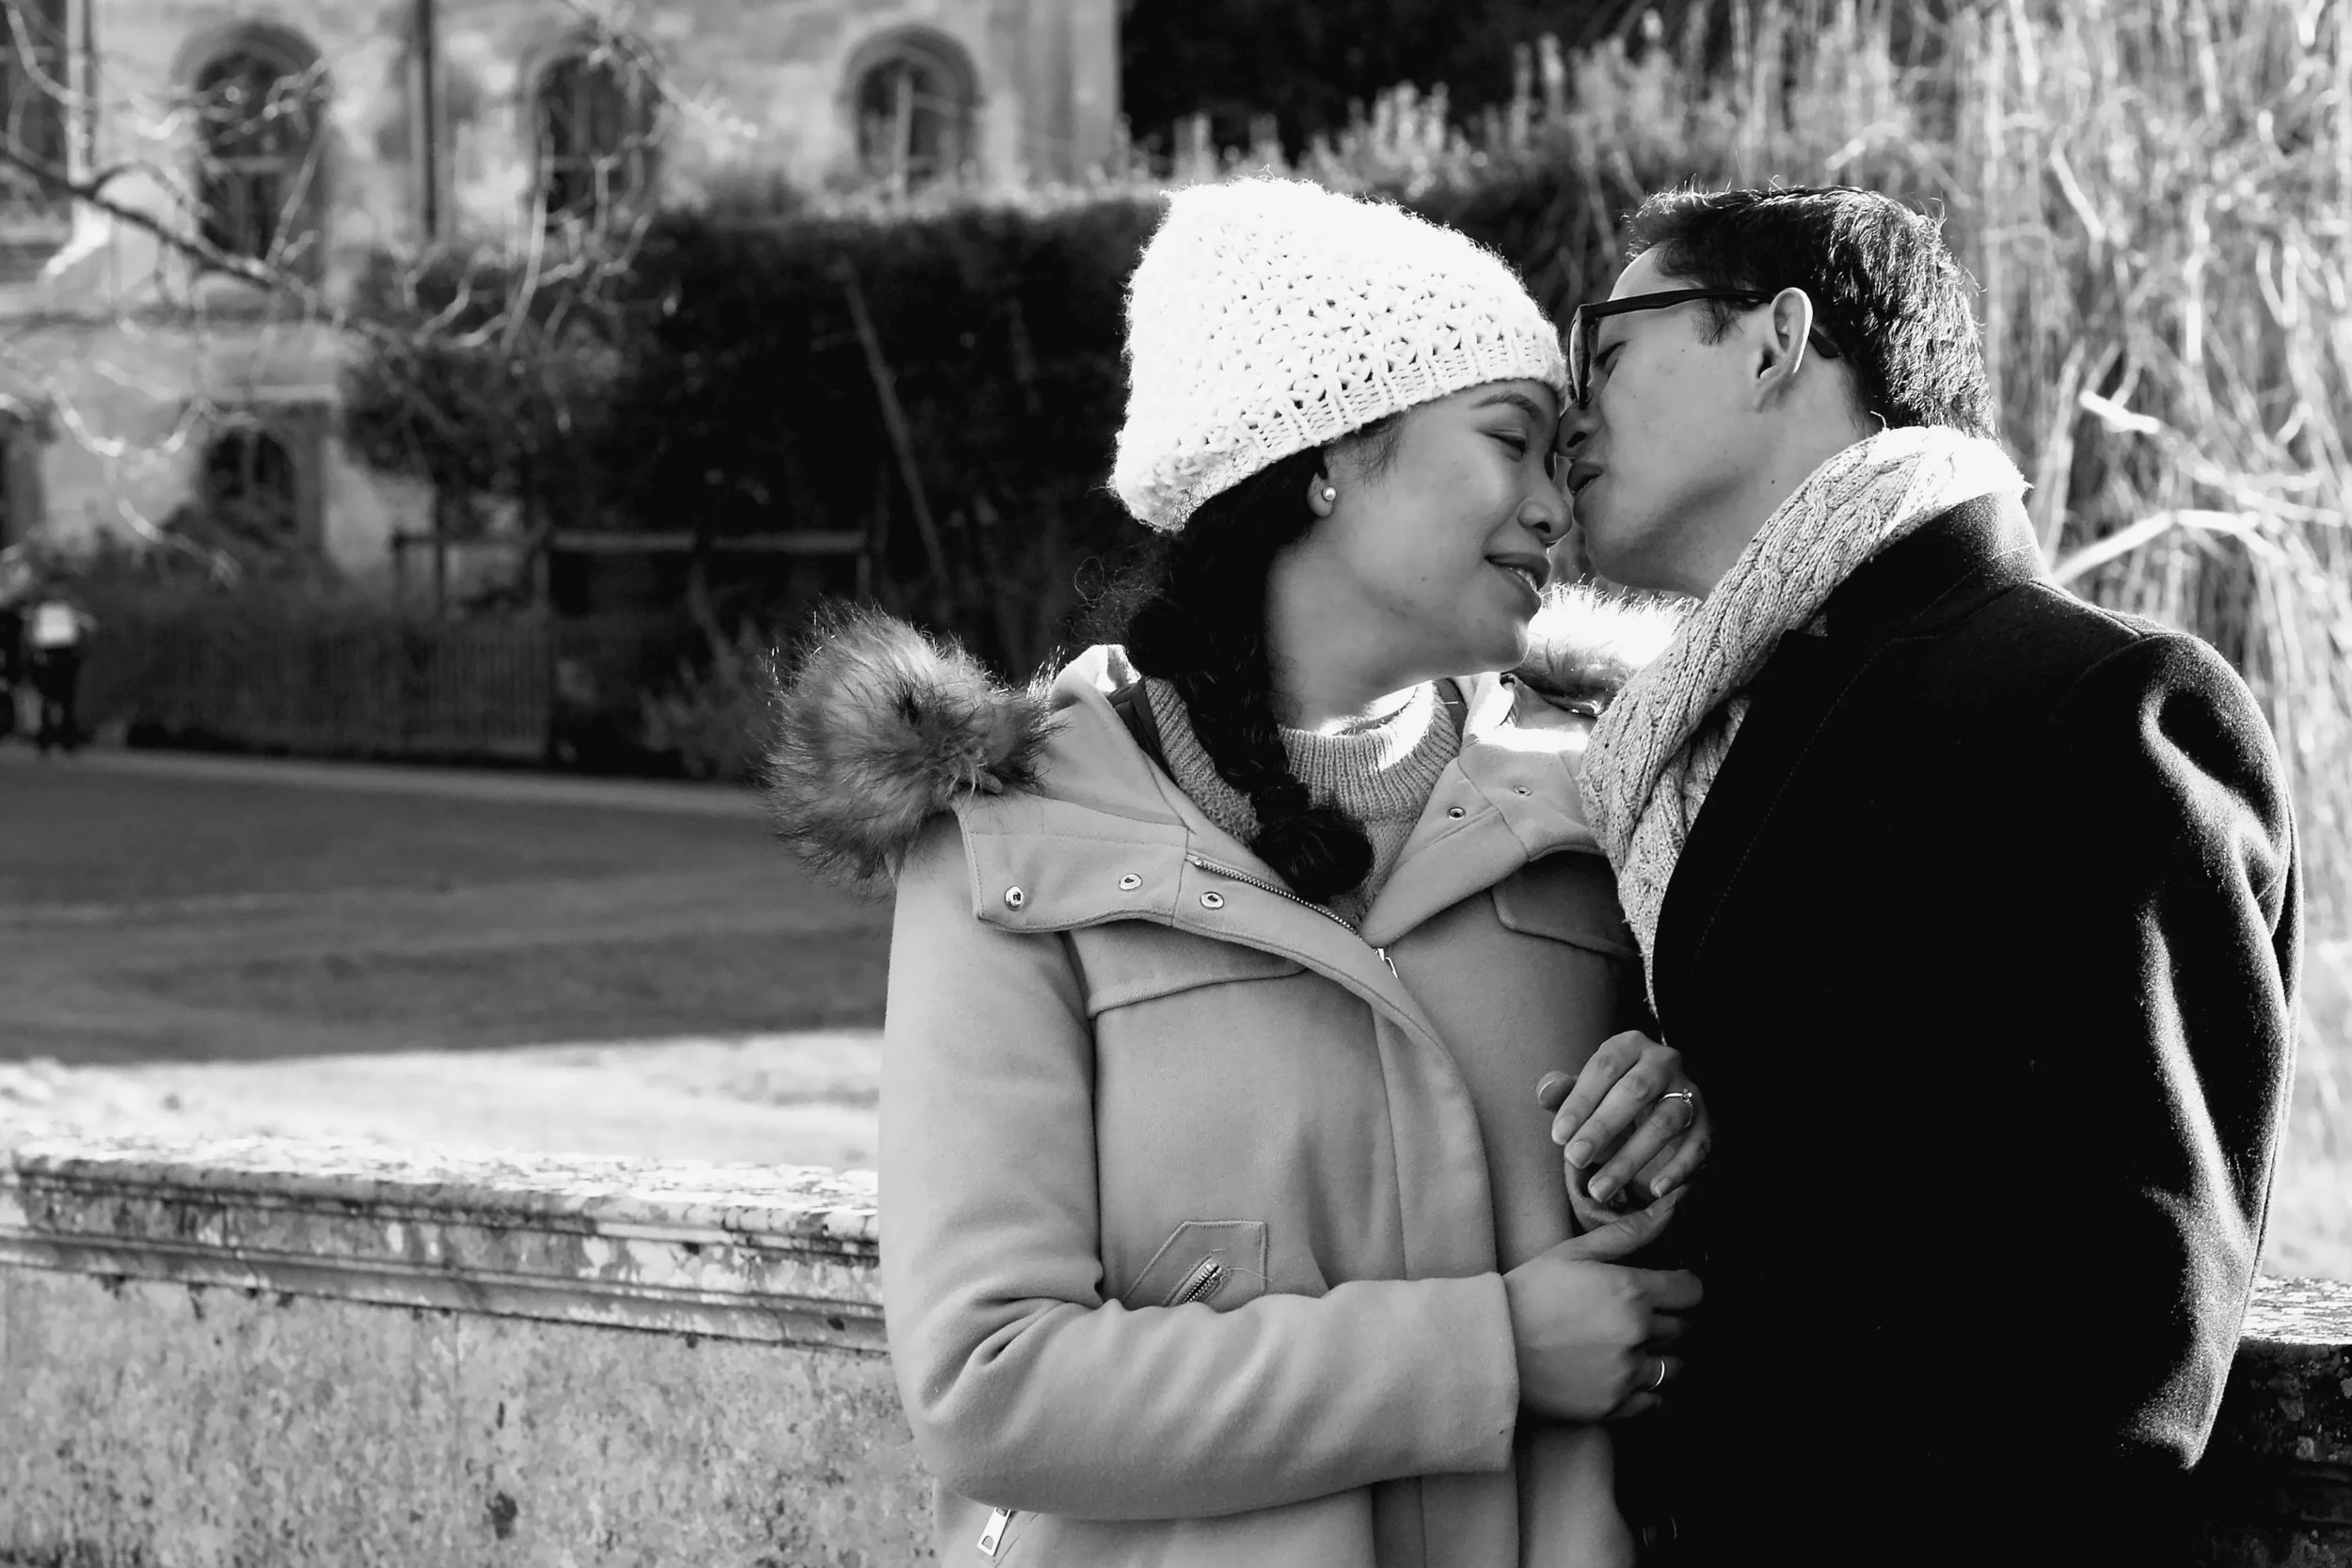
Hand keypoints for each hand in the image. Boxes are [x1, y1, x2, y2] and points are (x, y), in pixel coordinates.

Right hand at [1504, 1191, 1701, 1420]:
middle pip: (1683, 1329)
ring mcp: (1627, 1373)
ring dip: (1661, 1356)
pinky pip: (1655, 1402)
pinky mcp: (1614, 1406)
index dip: (1682, 1287)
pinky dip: (1648, 1392)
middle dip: (1668, 1320)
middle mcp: (1637, 1334)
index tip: (1667, 1288)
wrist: (1491, 1344)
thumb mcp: (1574, 1252)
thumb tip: (1672, 1207)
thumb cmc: (1529, 1291)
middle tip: (1637, 1316)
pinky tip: (1624, 1377)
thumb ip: (1628, 1233)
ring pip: (1674, 1367)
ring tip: (1630, 1348)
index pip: (1692, 1292)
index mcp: (1632, 1291)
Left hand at [1538, 1031, 1711, 1220]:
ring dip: (1630, 1159)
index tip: (1558, 1136)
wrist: (1655, 1108)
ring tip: (1600, 1188)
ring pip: (1664, 1123)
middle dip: (1602, 1128)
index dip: (1580, 1102)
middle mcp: (1664, 1062)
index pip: (1603, 1068)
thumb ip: (1563, 1092)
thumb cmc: (1609, 1098)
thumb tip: (1546, 1091)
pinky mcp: (1706, 1123)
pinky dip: (1677, 1170)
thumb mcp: (1584, 1092)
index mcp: (1629, 1045)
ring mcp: (1689, 1092)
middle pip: (1635, 1092)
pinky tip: (1654, 1190)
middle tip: (1575, 1159)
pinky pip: (1696, 1147)